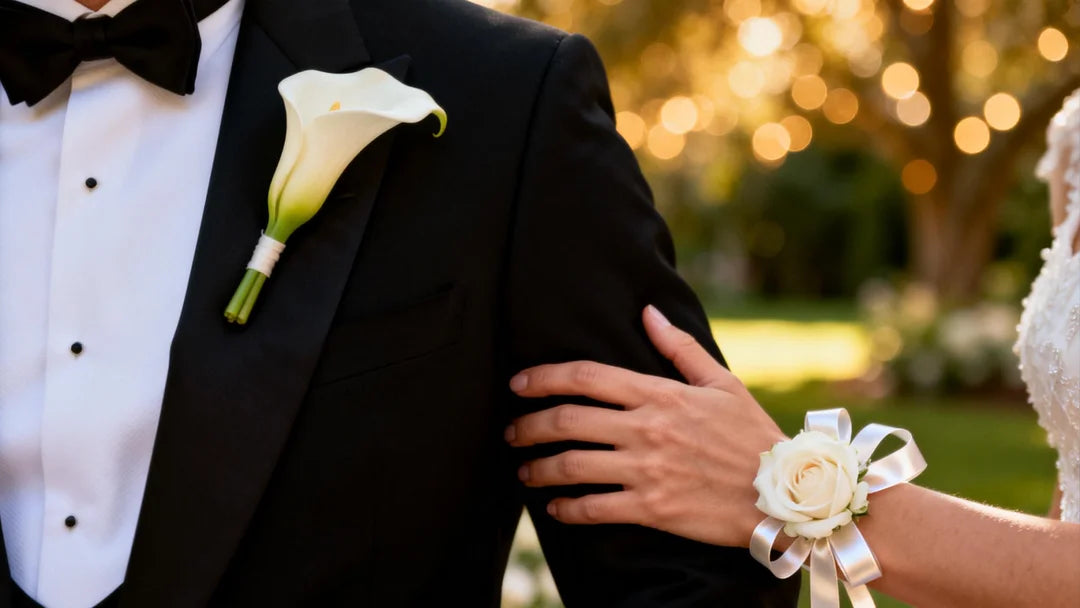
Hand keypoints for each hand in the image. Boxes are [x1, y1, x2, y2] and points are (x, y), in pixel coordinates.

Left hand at [506, 305, 786, 548]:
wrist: (785, 494)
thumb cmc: (752, 436)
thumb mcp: (722, 383)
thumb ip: (678, 348)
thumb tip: (647, 312)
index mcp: (659, 394)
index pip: (586, 377)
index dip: (543, 378)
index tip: (518, 383)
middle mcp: (646, 429)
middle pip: (566, 421)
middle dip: (527, 426)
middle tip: (511, 432)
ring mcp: (647, 470)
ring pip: (571, 466)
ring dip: (539, 469)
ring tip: (525, 471)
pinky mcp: (652, 509)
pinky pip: (594, 509)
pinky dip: (566, 509)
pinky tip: (555, 509)